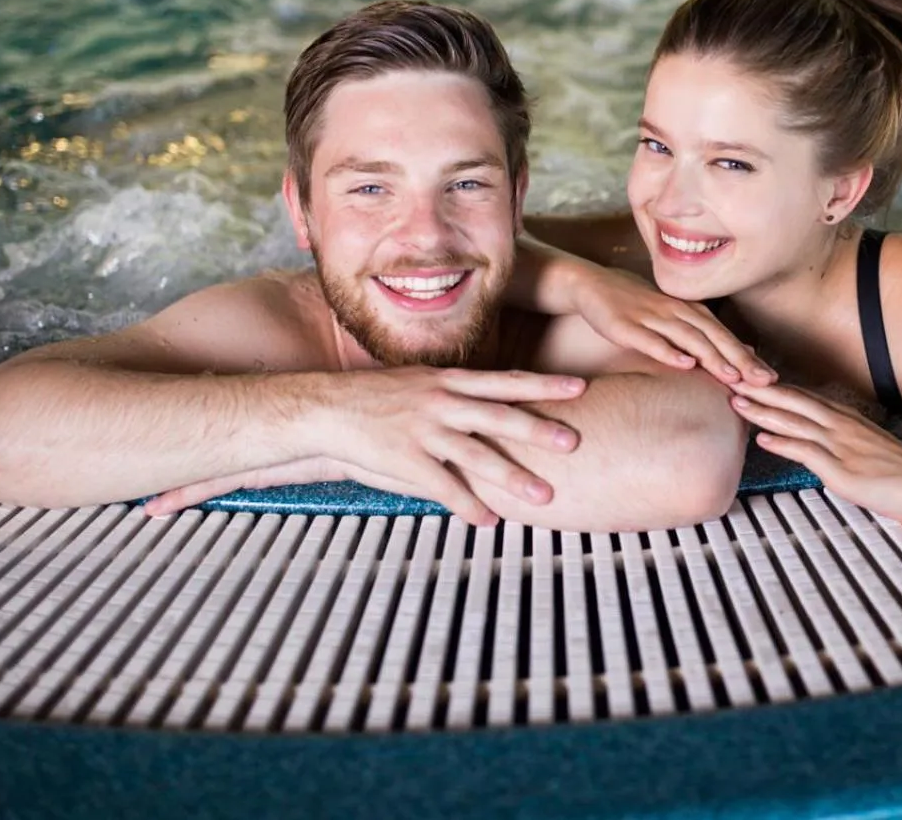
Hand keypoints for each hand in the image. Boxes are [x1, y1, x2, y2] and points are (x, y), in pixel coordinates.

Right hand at [144, 367, 588, 524]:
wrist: (321, 409)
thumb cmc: (374, 400)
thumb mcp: (418, 386)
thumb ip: (454, 397)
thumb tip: (491, 408)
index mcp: (447, 381)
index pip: (506, 380)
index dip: (544, 384)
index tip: (580, 387)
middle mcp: (440, 402)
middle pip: (500, 415)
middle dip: (540, 429)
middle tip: (576, 441)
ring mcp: (422, 431)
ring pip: (477, 454)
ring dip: (514, 477)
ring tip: (546, 496)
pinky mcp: (403, 460)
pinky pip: (442, 486)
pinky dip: (467, 505)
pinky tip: (488, 522)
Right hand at [569, 265, 774, 386]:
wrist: (592, 284)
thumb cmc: (636, 304)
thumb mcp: (673, 316)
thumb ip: (702, 334)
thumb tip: (740, 353)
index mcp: (689, 310)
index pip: (724, 335)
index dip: (747, 356)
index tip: (770, 377)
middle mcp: (675, 311)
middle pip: (713, 336)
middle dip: (739, 359)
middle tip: (763, 381)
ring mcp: (651, 317)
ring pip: (688, 338)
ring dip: (712, 357)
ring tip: (732, 377)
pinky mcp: (627, 326)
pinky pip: (651, 340)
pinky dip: (668, 351)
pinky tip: (684, 363)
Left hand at [730, 382, 901, 525]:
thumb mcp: (866, 451)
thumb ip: (841, 445)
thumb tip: (818, 450)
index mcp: (846, 419)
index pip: (803, 397)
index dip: (773, 387)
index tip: (748, 377)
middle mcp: (841, 426)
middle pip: (793, 401)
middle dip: (760, 389)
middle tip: (730, 377)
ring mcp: (841, 446)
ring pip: (795, 421)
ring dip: (763, 411)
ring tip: (736, 402)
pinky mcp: (843, 469)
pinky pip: (807, 451)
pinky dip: (783, 443)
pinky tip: (763, 438)